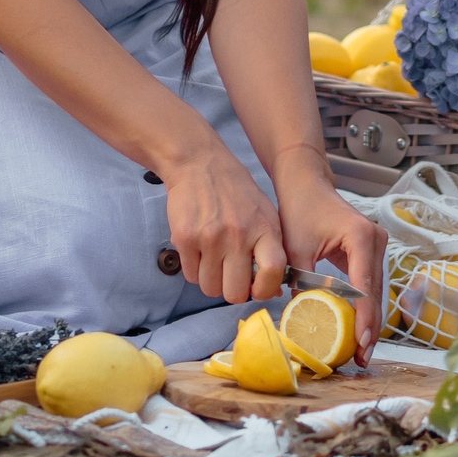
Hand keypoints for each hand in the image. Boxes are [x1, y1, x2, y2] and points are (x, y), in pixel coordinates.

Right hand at [159, 142, 288, 305]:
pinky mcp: (185, 238)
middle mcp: (238, 234)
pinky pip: (190, 276)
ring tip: (213, 260)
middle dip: (232, 290)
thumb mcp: (264, 213)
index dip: (264, 290)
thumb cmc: (235, 190)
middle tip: (230, 276)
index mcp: (264, 227)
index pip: (272, 272)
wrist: (199, 163)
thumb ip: (271, 249)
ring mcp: (210, 237)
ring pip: (209, 289)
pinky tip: (199, 251)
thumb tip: (272, 290)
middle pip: (235, 293)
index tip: (256, 288)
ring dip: (211, 281)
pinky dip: (195, 270)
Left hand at [276, 156, 389, 362]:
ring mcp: (378, 246)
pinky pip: (370, 286)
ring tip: (360, 353)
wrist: (306, 185)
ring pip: (376, 293)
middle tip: (360, 358)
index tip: (360, 344)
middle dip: (369, 328)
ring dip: (368, 322)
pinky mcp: (371, 253)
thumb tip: (303, 320)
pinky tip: (357, 331)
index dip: (363, 318)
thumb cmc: (300, 211)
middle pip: (376, 294)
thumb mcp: (296, 250)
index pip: (364, 287)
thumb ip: (303, 283)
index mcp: (361, 237)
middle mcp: (377, 241)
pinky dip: (363, 309)